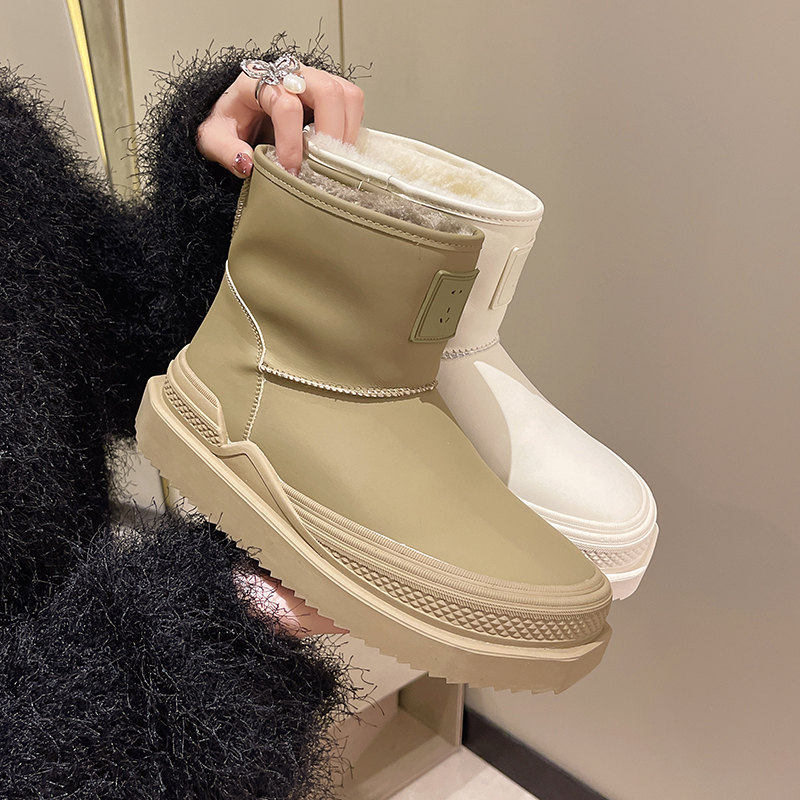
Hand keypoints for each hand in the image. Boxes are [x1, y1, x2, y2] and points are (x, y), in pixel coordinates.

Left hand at [197, 64, 363, 177]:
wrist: (237, 113)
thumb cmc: (229, 122)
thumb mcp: (212, 138)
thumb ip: (224, 150)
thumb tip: (248, 163)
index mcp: (257, 82)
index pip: (286, 105)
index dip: (291, 142)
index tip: (291, 171)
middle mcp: (290, 75)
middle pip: (327, 90)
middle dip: (330, 133)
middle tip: (322, 166)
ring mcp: (314, 81)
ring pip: (347, 94)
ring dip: (346, 130)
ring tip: (333, 161)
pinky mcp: (329, 93)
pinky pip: (353, 104)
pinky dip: (352, 129)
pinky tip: (336, 151)